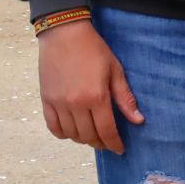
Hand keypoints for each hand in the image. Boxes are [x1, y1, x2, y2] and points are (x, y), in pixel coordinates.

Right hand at [38, 20, 142, 153]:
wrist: (64, 34)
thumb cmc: (94, 49)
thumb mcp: (115, 70)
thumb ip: (125, 98)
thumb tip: (138, 120)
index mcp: (96, 97)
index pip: (106, 130)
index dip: (114, 143)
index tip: (120, 149)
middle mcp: (76, 105)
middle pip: (89, 136)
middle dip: (100, 142)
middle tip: (107, 141)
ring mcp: (59, 104)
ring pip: (72, 135)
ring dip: (83, 139)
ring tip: (92, 135)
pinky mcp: (46, 101)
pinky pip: (54, 128)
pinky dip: (64, 134)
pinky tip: (72, 131)